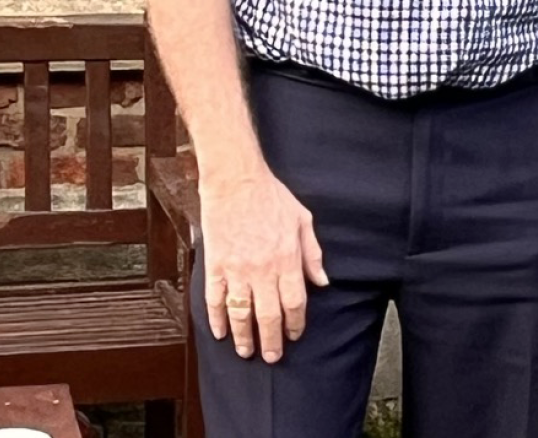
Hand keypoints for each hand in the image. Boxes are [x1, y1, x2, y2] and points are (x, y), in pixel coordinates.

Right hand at [200, 167, 328, 362]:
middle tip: (273, 356)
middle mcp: (263, 269)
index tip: (295, 334)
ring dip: (244, 337)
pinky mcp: (215, 266)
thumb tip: (322, 281)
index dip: (296, 323)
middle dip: (272, 341)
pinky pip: (215, 300)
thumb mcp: (302, 220)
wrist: (237, 181)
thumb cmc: (272, 197)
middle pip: (269, 315)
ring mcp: (237, 269)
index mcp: (287, 259)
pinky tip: (221, 332)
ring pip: (241, 314)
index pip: (295, 302)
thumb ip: (312, 253)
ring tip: (247, 351)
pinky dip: (217, 320)